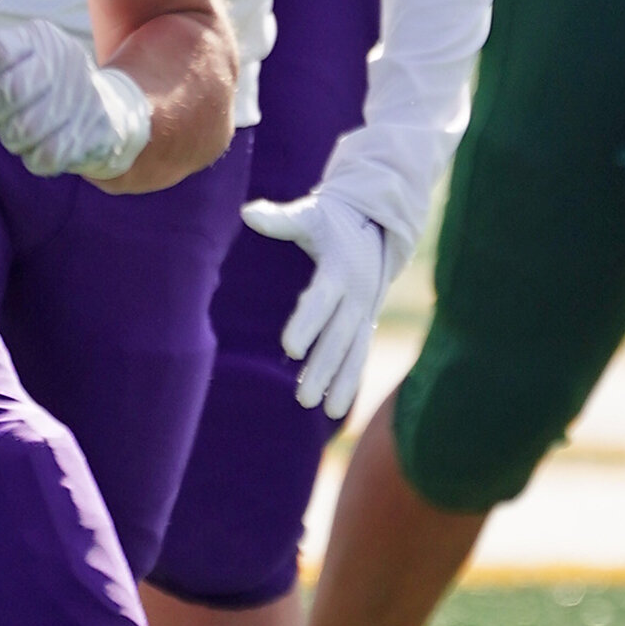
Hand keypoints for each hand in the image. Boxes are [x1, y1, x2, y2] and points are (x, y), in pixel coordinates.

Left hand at [0, 16, 151, 181]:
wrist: (107, 113)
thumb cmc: (36, 96)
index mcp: (36, 37)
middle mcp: (64, 57)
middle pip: (8, 92)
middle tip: (8, 118)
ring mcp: (85, 92)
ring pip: (25, 130)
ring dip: (17, 140)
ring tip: (27, 133)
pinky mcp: (100, 128)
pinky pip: (47, 156)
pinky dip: (38, 158)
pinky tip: (48, 146)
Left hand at [242, 187, 397, 419]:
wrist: (377, 219)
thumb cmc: (333, 218)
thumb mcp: (310, 214)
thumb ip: (280, 219)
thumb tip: (247, 213)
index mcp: (340, 267)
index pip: (321, 299)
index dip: (307, 323)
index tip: (291, 348)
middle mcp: (357, 293)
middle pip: (338, 336)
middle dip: (323, 368)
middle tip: (304, 397)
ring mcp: (365, 309)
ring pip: (354, 351)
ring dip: (341, 382)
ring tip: (329, 413)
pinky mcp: (366, 320)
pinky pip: (360, 353)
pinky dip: (350, 379)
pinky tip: (337, 406)